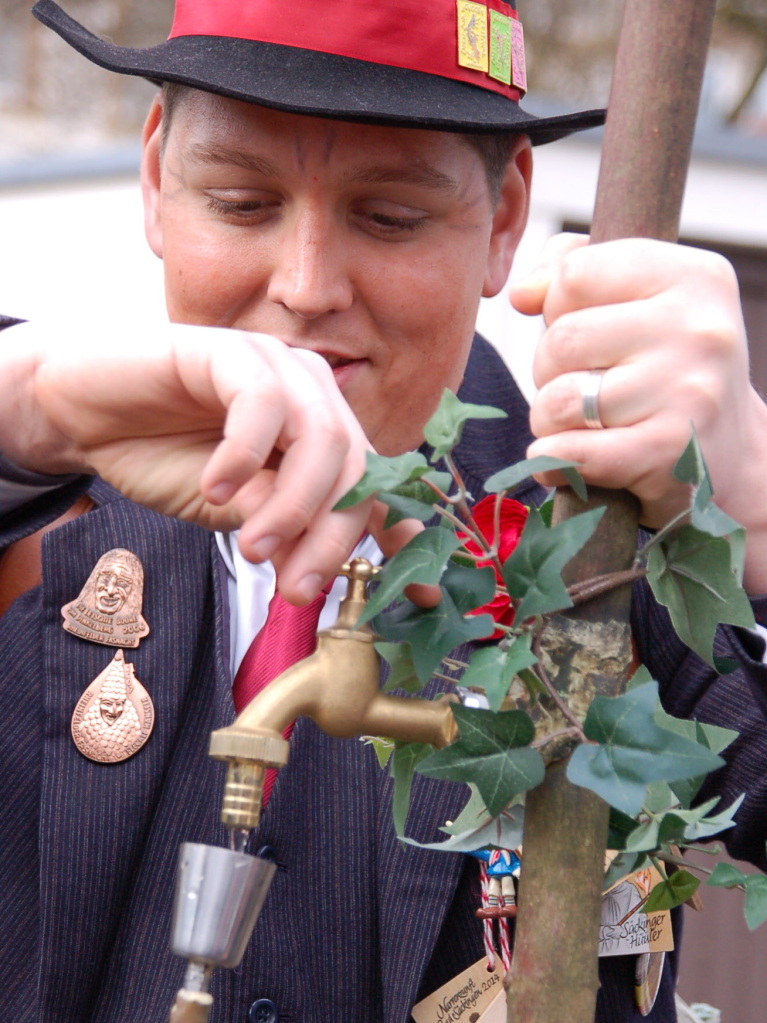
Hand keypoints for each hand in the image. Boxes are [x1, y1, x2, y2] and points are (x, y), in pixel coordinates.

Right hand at [1, 321, 436, 603]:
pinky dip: (244, 455)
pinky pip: (260, 402)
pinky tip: (217, 485)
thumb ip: (282, 529)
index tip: (421, 594)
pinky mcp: (227, 348)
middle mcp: (311, 393)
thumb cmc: (163, 455)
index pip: (375, 484)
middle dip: (333, 536)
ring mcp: (274, 364)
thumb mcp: (236, 511)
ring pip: (321, 436)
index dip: (398, 535)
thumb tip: (318, 574)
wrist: (83, 412)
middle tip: (297, 587)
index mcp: (322, 430)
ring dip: (292, 505)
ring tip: (251, 545)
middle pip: (356, 465)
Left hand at [510, 234, 766, 591]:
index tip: (582, 333)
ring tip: (579, 423)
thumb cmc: (664, 368)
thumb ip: (572, 271)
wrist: (727, 456)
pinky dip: (552, 460)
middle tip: (578, 386)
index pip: (575, 274)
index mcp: (695, 277)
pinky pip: (574, 453)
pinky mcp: (670, 453)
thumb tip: (523, 293)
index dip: (556, 308)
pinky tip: (562, 459)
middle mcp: (699, 329)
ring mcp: (688, 392)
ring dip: (549, 419)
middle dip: (548, 369)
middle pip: (562, 339)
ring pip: (559, 399)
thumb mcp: (637, 300)